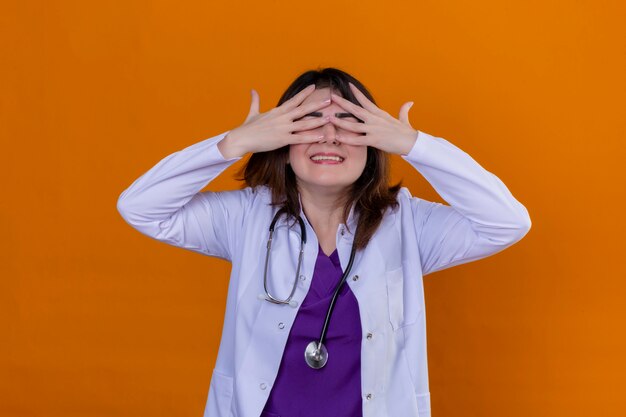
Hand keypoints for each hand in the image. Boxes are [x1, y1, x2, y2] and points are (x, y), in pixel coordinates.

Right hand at [218, 85, 334, 158]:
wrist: (241, 138)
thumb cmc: (247, 127)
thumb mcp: (252, 112)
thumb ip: (255, 101)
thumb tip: (252, 90)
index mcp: (277, 111)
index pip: (294, 100)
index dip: (304, 93)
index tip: (313, 87)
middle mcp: (282, 117)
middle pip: (303, 109)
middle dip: (317, 104)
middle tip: (329, 100)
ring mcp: (283, 128)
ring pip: (304, 123)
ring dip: (318, 121)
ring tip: (329, 118)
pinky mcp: (282, 139)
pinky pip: (300, 138)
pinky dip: (311, 137)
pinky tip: (321, 136)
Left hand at [328, 82, 418, 155]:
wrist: (412, 142)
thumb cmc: (407, 133)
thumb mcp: (403, 119)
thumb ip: (404, 110)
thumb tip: (410, 102)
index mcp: (380, 114)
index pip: (366, 101)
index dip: (357, 93)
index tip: (349, 85)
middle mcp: (375, 119)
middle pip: (355, 109)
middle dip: (343, 102)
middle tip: (332, 97)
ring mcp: (374, 129)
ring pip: (353, 124)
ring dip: (340, 121)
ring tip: (329, 118)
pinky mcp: (374, 140)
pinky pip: (357, 140)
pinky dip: (347, 138)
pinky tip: (337, 136)